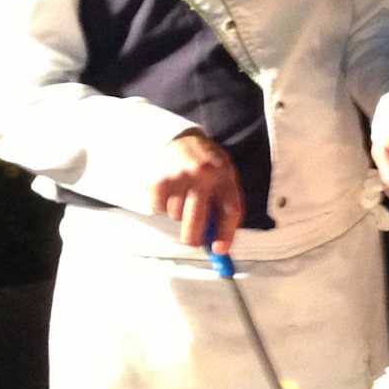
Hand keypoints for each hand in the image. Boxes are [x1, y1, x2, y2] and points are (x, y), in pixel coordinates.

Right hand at [153, 130, 243, 252]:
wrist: (180, 138)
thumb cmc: (207, 165)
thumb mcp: (223, 177)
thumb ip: (223, 206)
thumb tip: (218, 246)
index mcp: (225, 175)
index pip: (231, 211)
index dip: (226, 234)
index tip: (219, 251)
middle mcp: (204, 175)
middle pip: (198, 219)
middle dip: (195, 238)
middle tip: (193, 242)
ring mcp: (180, 176)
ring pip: (177, 216)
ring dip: (178, 214)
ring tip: (182, 197)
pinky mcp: (159, 179)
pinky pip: (158, 209)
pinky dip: (161, 207)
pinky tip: (168, 194)